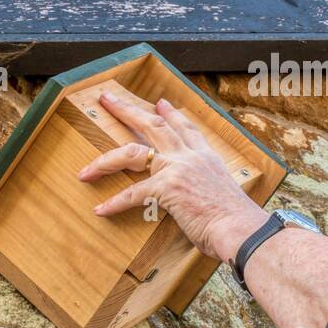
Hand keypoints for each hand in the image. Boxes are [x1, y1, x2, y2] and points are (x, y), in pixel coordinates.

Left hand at [77, 91, 268, 261]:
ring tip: (86, 169)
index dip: (171, 114)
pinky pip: (133, 193)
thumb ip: (205, 191)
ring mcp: (178, 168)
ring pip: (133, 152)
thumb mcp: (222, 196)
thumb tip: (197, 202)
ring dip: (106, 160)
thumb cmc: (235, 222)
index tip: (159, 104)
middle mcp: (191, 156)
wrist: (241, 228)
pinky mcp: (167, 187)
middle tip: (107, 99)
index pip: (185, 128)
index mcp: (206, 157)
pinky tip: (101, 210)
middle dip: (126, 110)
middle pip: (153, 125)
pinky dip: (115, 203)